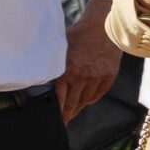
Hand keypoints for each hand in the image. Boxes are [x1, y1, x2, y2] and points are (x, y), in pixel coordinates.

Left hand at [56, 1, 120, 122]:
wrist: (102, 26)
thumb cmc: (78, 36)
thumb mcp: (60, 50)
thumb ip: (52, 66)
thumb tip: (40, 81)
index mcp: (67, 72)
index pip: (60, 100)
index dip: (58, 114)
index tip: (56, 122)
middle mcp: (83, 77)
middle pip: (73, 104)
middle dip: (67, 115)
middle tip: (63, 122)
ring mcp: (97, 77)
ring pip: (85, 101)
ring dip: (78, 107)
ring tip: (72, 112)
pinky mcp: (109, 75)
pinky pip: (98, 94)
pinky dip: (91, 98)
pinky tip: (85, 100)